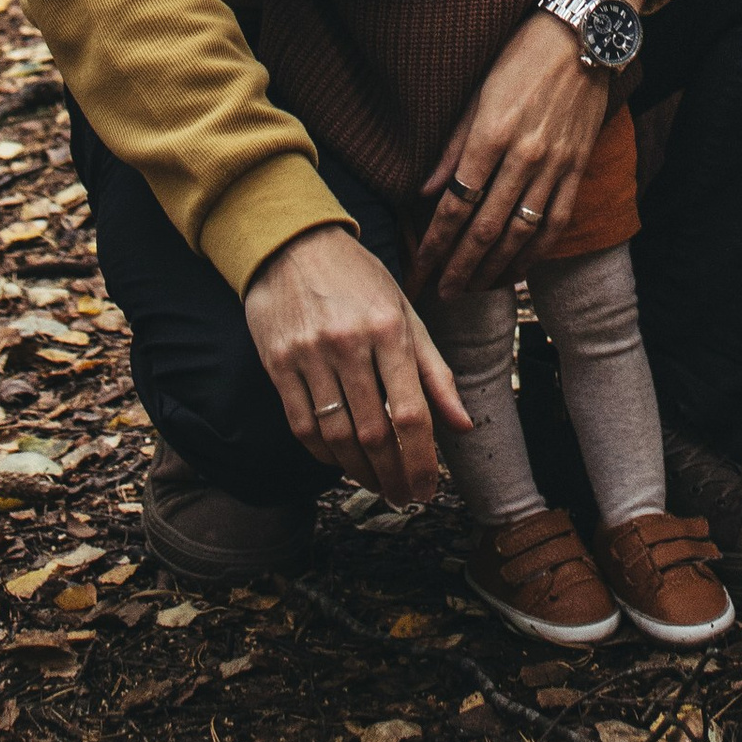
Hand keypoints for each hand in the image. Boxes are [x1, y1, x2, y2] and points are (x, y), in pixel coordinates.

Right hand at [242, 224, 466, 502]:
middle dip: (394, 475)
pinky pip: (302, 425)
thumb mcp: (406, 312)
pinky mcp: (277, 364)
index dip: (423, 461)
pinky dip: (324, 454)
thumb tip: (463, 425)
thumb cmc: (359, 278)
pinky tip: (342, 463)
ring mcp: (309, 355)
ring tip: (378, 486)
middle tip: (405, 498)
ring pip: (337, 436)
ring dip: (360, 472)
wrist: (291, 243)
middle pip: (374, 432)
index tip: (429, 489)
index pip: (411, 412)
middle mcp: (349, 343)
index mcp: (389, 328)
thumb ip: (435, 371)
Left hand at [417, 19, 609, 295]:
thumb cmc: (521, 55)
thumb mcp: (476, 93)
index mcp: (491, 133)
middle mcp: (524, 154)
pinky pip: (555, 222)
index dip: (434, 245)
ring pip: (521, 233)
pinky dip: (535, 253)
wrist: (583, 34)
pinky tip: (517, 270)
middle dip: (459, 267)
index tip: (418, 270)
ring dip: (494, 269)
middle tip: (440, 294)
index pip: (455, 205)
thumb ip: (452, 147)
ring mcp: (556, 164)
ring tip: (472, 290)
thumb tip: (424, 191)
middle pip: (486, 228)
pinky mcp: (578, 167)